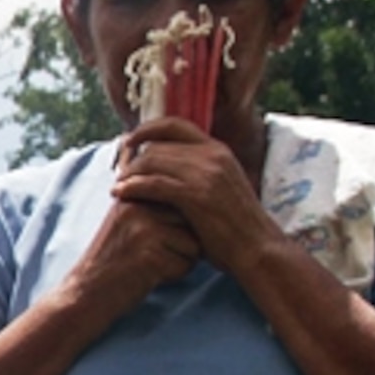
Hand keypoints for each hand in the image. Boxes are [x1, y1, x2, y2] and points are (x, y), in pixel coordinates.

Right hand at [67, 193, 201, 317]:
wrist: (85, 292)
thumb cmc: (113, 259)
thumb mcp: (127, 219)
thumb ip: (154, 202)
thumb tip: (197, 195)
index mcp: (134, 192)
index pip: (183, 200)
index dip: (178, 224)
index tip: (152, 239)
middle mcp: (138, 205)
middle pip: (192, 221)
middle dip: (182, 242)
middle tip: (151, 253)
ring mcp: (143, 229)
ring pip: (194, 244)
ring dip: (180, 260)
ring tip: (149, 264)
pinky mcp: (149, 254)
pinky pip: (186, 264)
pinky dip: (173, 275)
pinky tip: (147, 276)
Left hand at [108, 120, 277, 273]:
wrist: (257, 249)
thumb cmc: (236, 227)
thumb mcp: (220, 188)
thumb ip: (197, 174)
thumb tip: (166, 169)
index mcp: (218, 150)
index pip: (175, 125)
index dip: (147, 129)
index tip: (129, 141)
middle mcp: (213, 155)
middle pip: (158, 145)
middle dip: (132, 158)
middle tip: (117, 173)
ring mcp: (206, 174)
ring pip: (152, 161)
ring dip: (129, 173)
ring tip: (117, 188)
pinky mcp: (196, 195)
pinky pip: (154, 183)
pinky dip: (133, 187)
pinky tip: (120, 194)